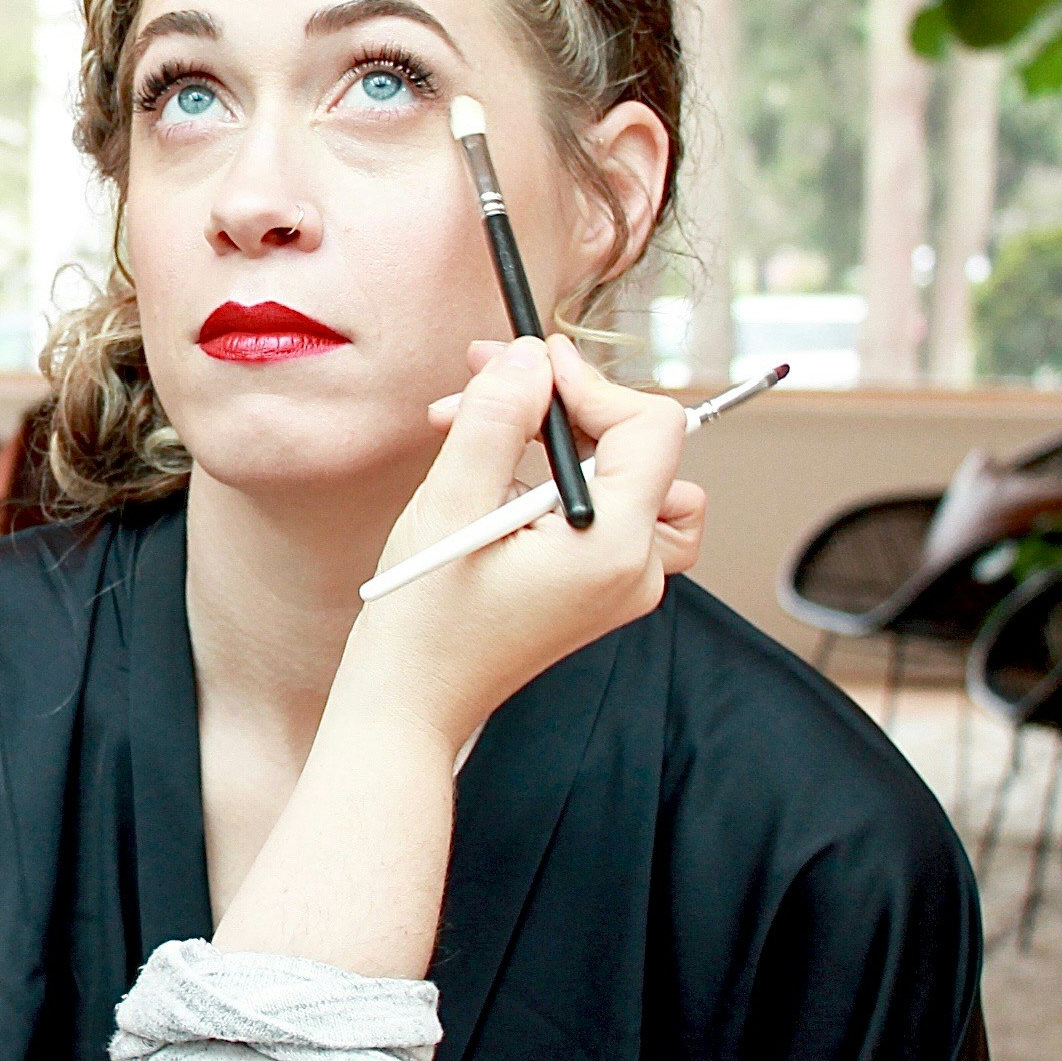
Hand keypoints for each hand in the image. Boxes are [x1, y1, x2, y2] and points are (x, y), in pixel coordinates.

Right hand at [351, 336, 702, 752]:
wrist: (411, 701)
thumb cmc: (424, 619)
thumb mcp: (450, 505)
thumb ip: (495, 421)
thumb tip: (530, 359)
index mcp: (614, 547)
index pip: (650, 428)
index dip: (591, 382)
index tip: (527, 364)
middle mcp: (636, 568)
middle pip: (642, 447)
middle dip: (563, 405)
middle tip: (484, 384)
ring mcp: (623, 584)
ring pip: (635, 478)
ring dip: (566, 442)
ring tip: (486, 438)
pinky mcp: (600, 589)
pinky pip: (609, 512)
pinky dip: (562, 480)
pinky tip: (496, 484)